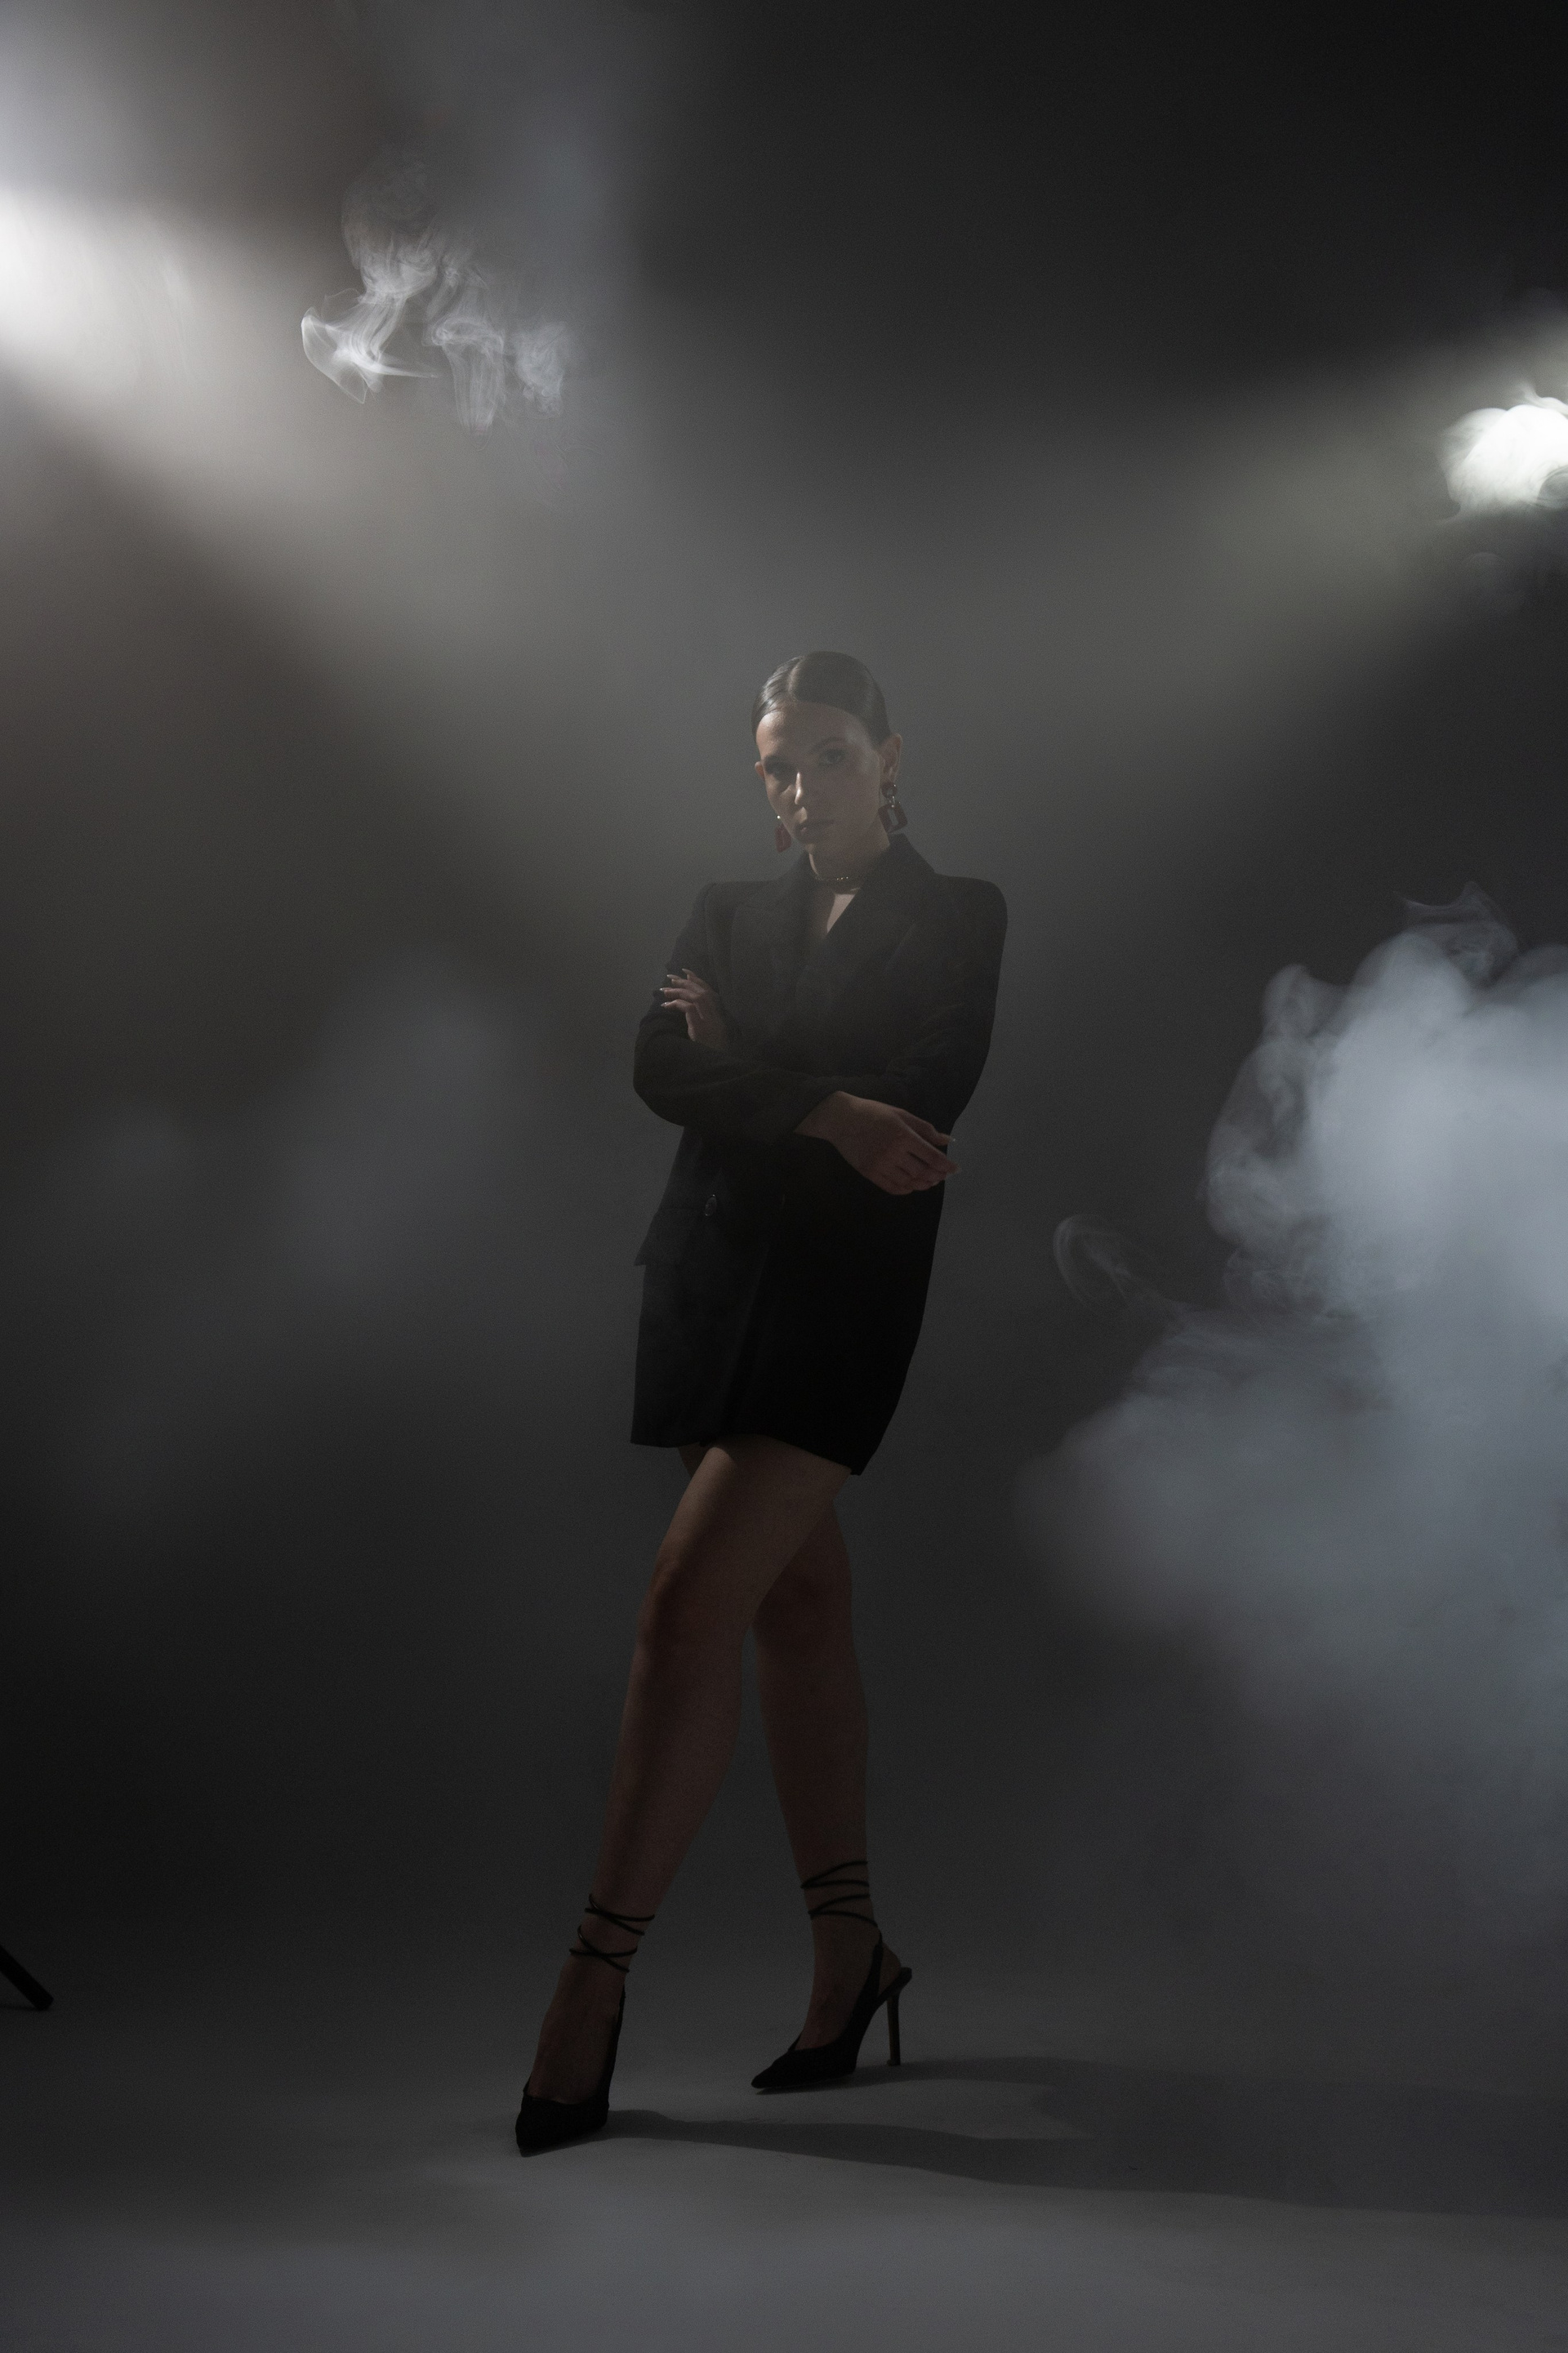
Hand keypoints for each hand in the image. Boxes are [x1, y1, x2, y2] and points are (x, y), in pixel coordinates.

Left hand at [660, 967, 730, 1051]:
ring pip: (694, 997)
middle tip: (669, 978)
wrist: (717, 1061)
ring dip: (678, 991)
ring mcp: (709, 1020)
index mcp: (718, 1013)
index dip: (697, 979)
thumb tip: (687, 1003)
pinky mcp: (700, 1026)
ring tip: (665, 991)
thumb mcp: (710, 1029)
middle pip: (699, 991)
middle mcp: (715, 1013)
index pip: (708, 990)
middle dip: (684, 982)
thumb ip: (703, 1015)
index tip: (685, 972)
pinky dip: (676, 1004)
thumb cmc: (711, 1047)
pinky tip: (666, 1005)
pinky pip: (687, 1008)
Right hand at [796, 1092, 956, 1194]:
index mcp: (903, 1136)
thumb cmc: (873, 1112)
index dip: (947, 1165)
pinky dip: (906, 1189)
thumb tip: (947, 1140)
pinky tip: (912, 1185)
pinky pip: (892, 1187)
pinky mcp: (869, 1173)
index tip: (956, 1169)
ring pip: (909, 1182)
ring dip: (923, 1184)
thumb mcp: (901, 1115)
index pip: (932, 1157)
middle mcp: (893, 1153)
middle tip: (943, 1175)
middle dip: (937, 1175)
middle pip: (923, 1172)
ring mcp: (880, 1165)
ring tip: (930, 1181)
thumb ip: (925, 1129)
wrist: (841, 1119)